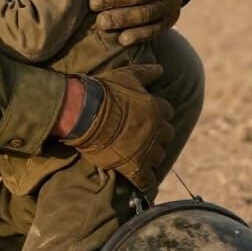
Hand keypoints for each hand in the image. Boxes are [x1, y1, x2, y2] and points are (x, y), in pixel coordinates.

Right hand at [65, 64, 174, 195]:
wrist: (84, 112)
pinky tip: (141, 181)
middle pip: (166, 136)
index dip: (157, 114)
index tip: (148, 116)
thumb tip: (161, 68)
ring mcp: (146, 150)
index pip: (167, 112)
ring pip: (158, 157)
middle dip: (157, 135)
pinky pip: (147, 180)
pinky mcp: (133, 167)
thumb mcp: (126, 75)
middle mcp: (156, 130)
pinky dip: (145, 182)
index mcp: (156, 108)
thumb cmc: (104, 91)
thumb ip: (146, 72)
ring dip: (151, 156)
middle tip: (144, 136)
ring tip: (139, 155)